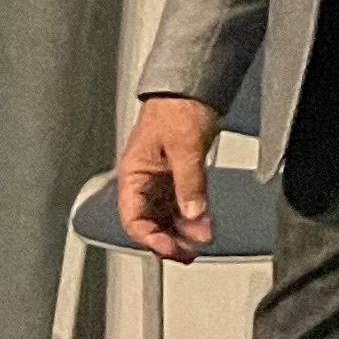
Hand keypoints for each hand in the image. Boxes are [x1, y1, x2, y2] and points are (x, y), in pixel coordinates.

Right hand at [115, 94, 223, 262]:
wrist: (194, 83)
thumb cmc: (177, 106)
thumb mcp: (184, 146)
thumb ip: (189, 183)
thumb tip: (194, 214)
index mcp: (133, 174)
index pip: (133, 219)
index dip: (150, 239)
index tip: (170, 249)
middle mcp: (144, 179)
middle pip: (150, 221)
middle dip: (169, 240)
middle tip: (189, 254)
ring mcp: (162, 177)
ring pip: (167, 214)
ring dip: (183, 230)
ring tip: (201, 241)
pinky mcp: (179, 172)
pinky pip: (182, 201)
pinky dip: (193, 214)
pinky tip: (205, 223)